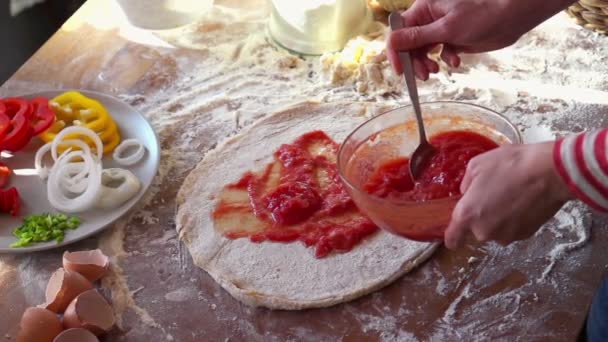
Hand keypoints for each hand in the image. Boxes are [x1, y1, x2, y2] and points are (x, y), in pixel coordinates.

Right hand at [387, 0, 574, 79]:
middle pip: (409, 44)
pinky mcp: (452, 39)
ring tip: (436, 71)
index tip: (400, 70)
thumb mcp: (447, 29)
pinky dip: (445, 60)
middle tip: (424, 75)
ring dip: (427, 63)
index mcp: (423, 9)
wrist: (511, 17)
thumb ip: (418, 37)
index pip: (399, 32)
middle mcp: (429, 19)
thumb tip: (392, 41)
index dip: (396, 51)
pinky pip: (440, 53)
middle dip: (414, 61)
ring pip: (423, 51)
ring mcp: (440, 29)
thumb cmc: (482, 15)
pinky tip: (456, 62)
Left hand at [444, 142, 573, 248]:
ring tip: (510, 196)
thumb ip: (466, 184)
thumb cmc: (510, 164)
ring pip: (496, 230)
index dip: (453, 237)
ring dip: (499, 218)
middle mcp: (484, 231)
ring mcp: (506, 235)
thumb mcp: (477, 165)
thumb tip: (467, 194)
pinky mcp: (526, 236)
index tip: (456, 233)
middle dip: (482, 216)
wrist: (549, 172)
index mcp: (467, 214)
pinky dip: (515, 220)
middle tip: (493, 196)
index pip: (452, 239)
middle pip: (477, 230)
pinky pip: (513, 229)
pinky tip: (523, 202)